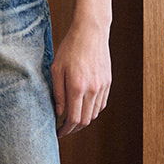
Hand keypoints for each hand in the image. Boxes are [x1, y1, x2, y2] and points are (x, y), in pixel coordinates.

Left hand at [50, 19, 110, 136]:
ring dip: (84, 121)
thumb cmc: (70, 47)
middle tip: (65, 129)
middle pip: (85, 120)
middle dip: (74, 129)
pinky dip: (93, 111)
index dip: (66, 129)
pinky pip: (101, 104)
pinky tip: (84, 108)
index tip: (59, 132)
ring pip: (95, 114)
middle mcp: (92, 89)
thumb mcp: (56, 68)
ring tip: (73, 120)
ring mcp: (102, 86)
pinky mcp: (108, 82)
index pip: (73, 118)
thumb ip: (57, 93)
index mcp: (77, 87)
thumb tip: (58, 112)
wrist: (90, 32)